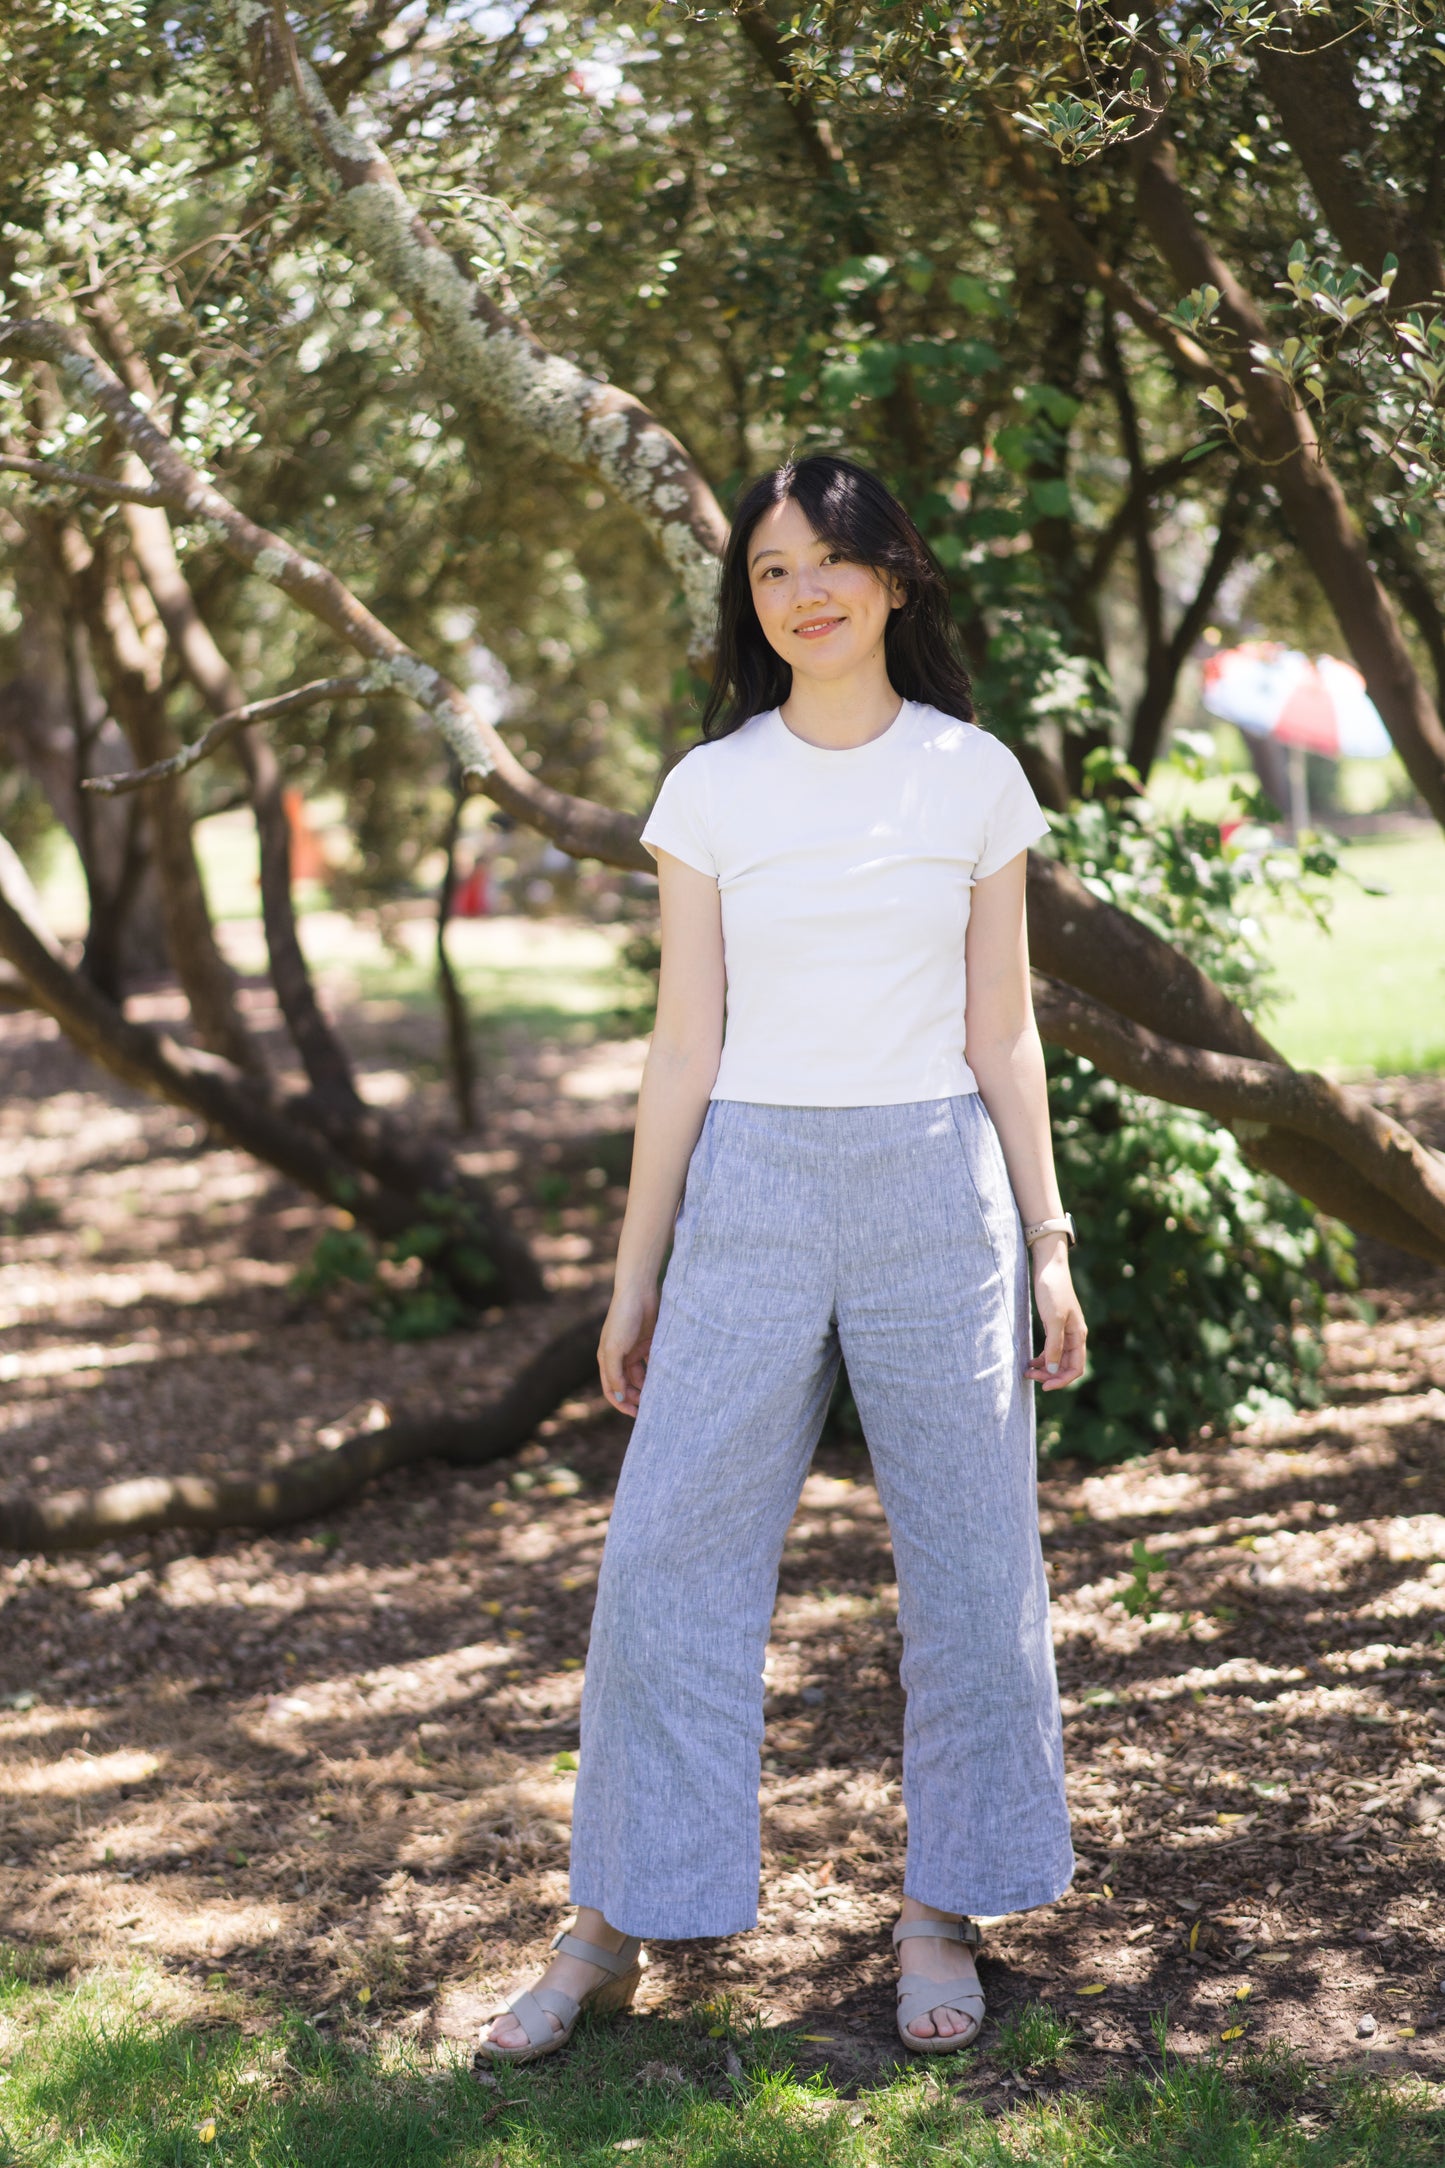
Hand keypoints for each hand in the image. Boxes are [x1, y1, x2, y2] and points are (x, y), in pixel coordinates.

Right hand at [597, 1280, 658, 1417]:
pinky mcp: (648, 1343)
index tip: (636, 1414)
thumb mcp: (615, 1349)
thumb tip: (618, 1397)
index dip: (621, 1403)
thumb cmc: (623, 1319)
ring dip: (647, 1386)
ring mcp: (633, 1350)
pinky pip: (652, 1363)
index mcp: (606, 1359)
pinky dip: (657, 1372)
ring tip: (661, 1394)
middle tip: (652, 1406)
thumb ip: (615, 1374)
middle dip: (636, 1397)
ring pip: (640, 1376)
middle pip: (626, 1385)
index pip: (611, 1389)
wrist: (639, 1292)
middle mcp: (619, 1357)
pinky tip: (667, 1379)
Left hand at [1023, 1236, 1086, 1390]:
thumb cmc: (1052, 1290)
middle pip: (1066, 1366)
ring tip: (1026, 1371)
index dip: (1061, 1381)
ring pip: (1057, 1359)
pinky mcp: (1054, 1326)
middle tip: (1029, 1377)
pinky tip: (1030, 1361)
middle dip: (1050, 1376)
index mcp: (1078, 1335)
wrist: (1048, 1267)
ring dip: (1044, 1369)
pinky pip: (1051, 1350)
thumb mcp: (1053, 1319)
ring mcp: (1064, 1331)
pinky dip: (1041, 1358)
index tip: (1043, 1387)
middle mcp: (1074, 1336)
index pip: (1075, 1368)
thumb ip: (1054, 1346)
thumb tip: (1053, 1370)